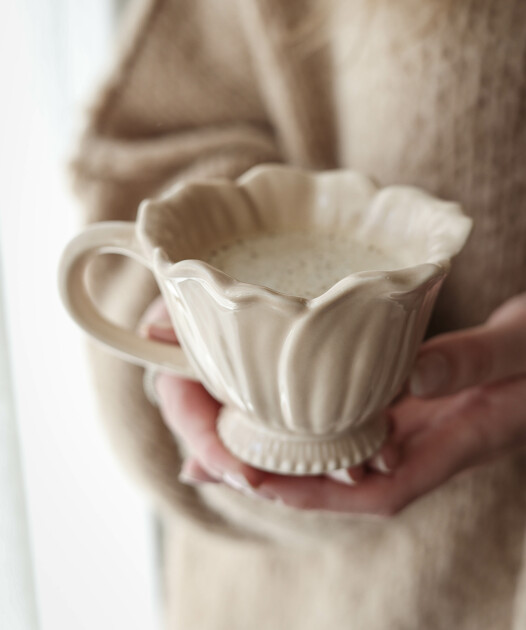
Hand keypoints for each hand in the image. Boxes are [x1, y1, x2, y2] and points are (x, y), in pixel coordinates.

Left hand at [140, 294, 525, 513]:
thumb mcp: (516, 351)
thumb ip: (471, 362)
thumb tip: (410, 375)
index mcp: (448, 445)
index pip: (371, 491)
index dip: (307, 495)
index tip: (247, 483)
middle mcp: (417, 443)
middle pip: (334, 476)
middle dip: (268, 472)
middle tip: (202, 455)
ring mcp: (405, 422)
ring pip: (328, 447)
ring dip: (271, 443)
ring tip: (206, 436)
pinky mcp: (397, 398)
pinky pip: (339, 415)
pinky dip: (297, 412)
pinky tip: (259, 398)